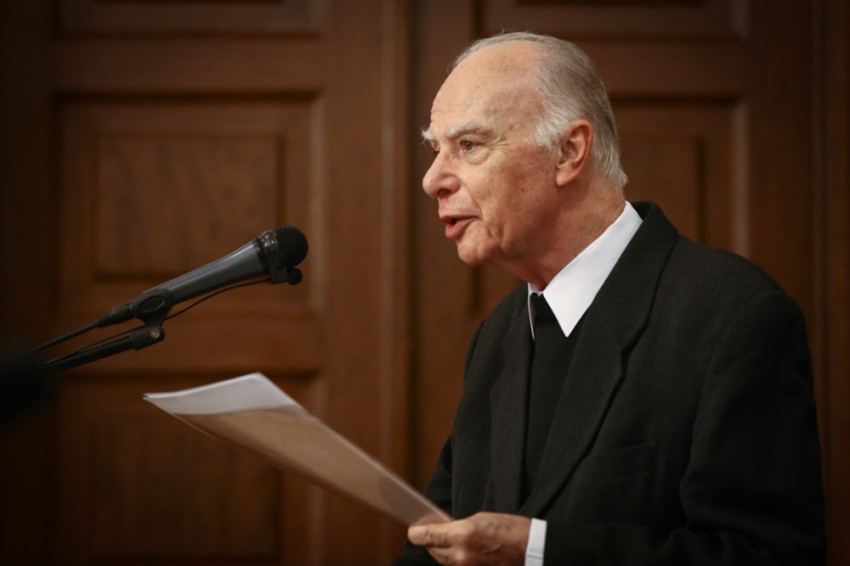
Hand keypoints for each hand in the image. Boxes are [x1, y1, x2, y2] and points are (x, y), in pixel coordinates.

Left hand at [407, 512, 530, 565]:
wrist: (532, 550)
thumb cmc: (511, 529)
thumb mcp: (481, 518)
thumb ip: (458, 526)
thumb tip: (443, 530)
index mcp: (462, 534)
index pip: (427, 536)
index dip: (416, 533)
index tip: (413, 530)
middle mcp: (461, 555)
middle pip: (433, 550)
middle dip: (431, 541)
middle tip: (433, 532)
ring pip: (443, 561)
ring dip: (442, 551)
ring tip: (451, 541)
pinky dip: (455, 561)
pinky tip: (462, 553)